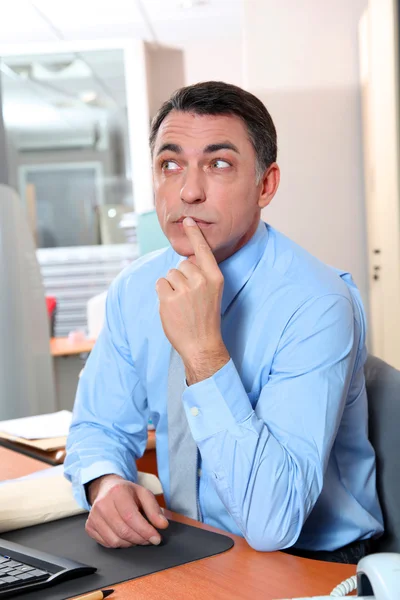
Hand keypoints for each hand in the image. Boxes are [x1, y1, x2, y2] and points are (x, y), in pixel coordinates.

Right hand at [85, 474, 168, 547]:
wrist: (107, 488)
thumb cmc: (127, 492)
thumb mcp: (144, 494)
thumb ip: (155, 510)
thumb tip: (162, 525)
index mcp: (117, 492)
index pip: (131, 517)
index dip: (145, 531)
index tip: (156, 538)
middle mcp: (102, 504)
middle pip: (123, 531)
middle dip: (140, 539)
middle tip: (149, 539)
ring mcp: (93, 516)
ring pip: (115, 540)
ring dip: (130, 543)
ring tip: (138, 536)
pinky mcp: (90, 527)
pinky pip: (107, 544)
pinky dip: (120, 544)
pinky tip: (125, 536)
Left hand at [156, 217, 229, 383]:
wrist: (202, 345)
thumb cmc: (206, 319)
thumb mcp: (212, 293)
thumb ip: (201, 276)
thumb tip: (185, 262)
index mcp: (215, 278)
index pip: (203, 250)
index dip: (194, 234)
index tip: (188, 219)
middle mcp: (201, 281)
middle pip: (182, 264)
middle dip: (181, 277)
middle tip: (189, 298)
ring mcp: (184, 290)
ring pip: (170, 274)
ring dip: (171, 287)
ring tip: (182, 304)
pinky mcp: (169, 299)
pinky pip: (160, 284)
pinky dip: (163, 293)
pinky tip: (172, 307)